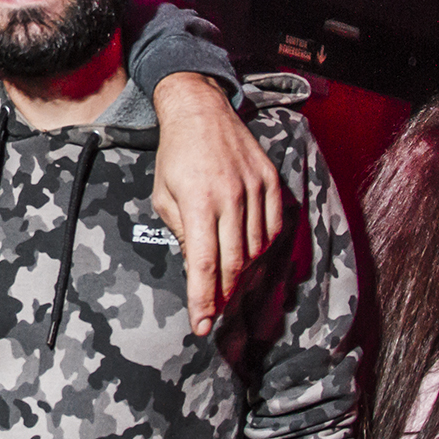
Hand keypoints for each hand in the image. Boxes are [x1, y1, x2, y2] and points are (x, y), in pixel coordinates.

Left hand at [149, 73, 282, 337]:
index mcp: (198, 202)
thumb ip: (181, 233)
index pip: (204, 264)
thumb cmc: (175, 157)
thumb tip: (197, 269)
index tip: (202, 326)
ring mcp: (255, 188)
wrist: (200, 112)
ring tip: (227, 285)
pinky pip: (274, 228)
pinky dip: (262, 248)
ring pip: (256, 249)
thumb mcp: (164, 197)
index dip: (204, 300)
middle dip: (224, 296)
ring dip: (243, 274)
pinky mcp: (272, 181)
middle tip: (215, 314)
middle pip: (235, 263)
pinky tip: (248, 254)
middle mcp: (231, 197)